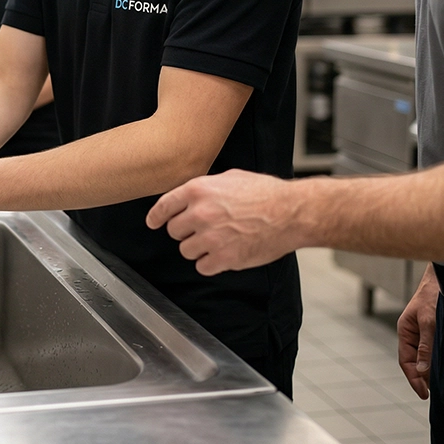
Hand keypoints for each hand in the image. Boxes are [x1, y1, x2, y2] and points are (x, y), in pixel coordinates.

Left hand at [145, 169, 301, 275]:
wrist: (290, 213)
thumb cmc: (265, 193)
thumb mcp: (229, 177)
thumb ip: (205, 188)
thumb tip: (189, 196)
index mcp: (199, 190)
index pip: (164, 206)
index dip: (156, 216)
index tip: (153, 222)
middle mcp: (200, 213)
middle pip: (174, 231)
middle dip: (185, 231)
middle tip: (202, 229)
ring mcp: (211, 237)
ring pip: (186, 250)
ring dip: (198, 248)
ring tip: (217, 241)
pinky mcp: (224, 258)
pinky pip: (202, 266)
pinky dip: (210, 263)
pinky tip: (223, 254)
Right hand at [398, 263, 438, 399]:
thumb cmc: (434, 294)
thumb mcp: (429, 321)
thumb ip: (426, 345)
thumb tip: (422, 371)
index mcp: (405, 330)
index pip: (406, 361)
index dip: (414, 379)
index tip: (425, 395)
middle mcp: (413, 332)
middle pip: (415, 361)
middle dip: (423, 378)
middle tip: (437, 393)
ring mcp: (424, 331)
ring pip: (426, 355)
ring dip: (433, 368)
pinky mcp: (436, 328)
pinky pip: (435, 348)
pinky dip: (439, 359)